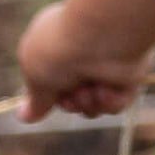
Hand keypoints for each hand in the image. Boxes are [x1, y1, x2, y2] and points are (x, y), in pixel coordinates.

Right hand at [15, 1, 154, 121]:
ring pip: (93, 105)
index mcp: (55, 45)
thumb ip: (35, 99)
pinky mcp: (128, 74)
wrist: (103, 38)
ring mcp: (106, 64)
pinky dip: (109, 101)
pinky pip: (116, 104)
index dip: (46, 94)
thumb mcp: (35, 74)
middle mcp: (81, 54)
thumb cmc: (61, 50)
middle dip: (69, 102)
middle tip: (71, 93)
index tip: (45, 96)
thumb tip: (25, 116)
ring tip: (89, 89)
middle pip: (70, 98)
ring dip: (88, 103)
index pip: (49, 81)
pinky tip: (106, 88)